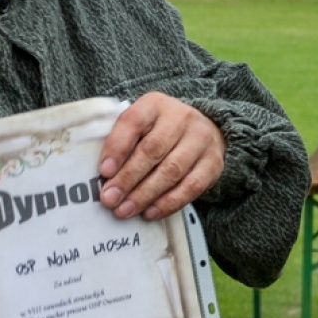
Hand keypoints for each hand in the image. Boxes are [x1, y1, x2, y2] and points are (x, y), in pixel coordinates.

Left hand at [99, 93, 225, 219]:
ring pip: (171, 171)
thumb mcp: (141, 126)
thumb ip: (123, 143)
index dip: (117, 147)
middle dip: (128, 178)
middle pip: (152, 150)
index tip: (104, 171)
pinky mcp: (213, 163)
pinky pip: (191, 187)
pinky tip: (150, 212)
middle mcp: (181, 118)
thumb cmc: (160, 132)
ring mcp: (201, 140)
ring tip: (125, 210)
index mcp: (155, 104)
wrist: (204, 131)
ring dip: (145, 195)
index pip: (133, 122)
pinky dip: (168, 203)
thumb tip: (105, 177)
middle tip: (110, 199)